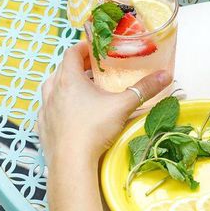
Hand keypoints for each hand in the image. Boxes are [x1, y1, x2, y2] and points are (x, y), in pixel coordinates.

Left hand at [38, 41, 170, 166]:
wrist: (71, 163)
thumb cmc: (94, 129)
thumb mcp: (124, 105)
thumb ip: (144, 89)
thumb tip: (166, 75)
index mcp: (69, 79)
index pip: (72, 53)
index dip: (84, 47)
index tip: (96, 48)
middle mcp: (53, 90)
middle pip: (62, 69)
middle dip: (78, 66)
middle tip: (95, 68)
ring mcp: (46, 109)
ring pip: (51, 88)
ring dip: (65, 84)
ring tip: (82, 88)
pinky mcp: (43, 126)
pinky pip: (48, 108)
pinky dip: (58, 104)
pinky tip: (69, 112)